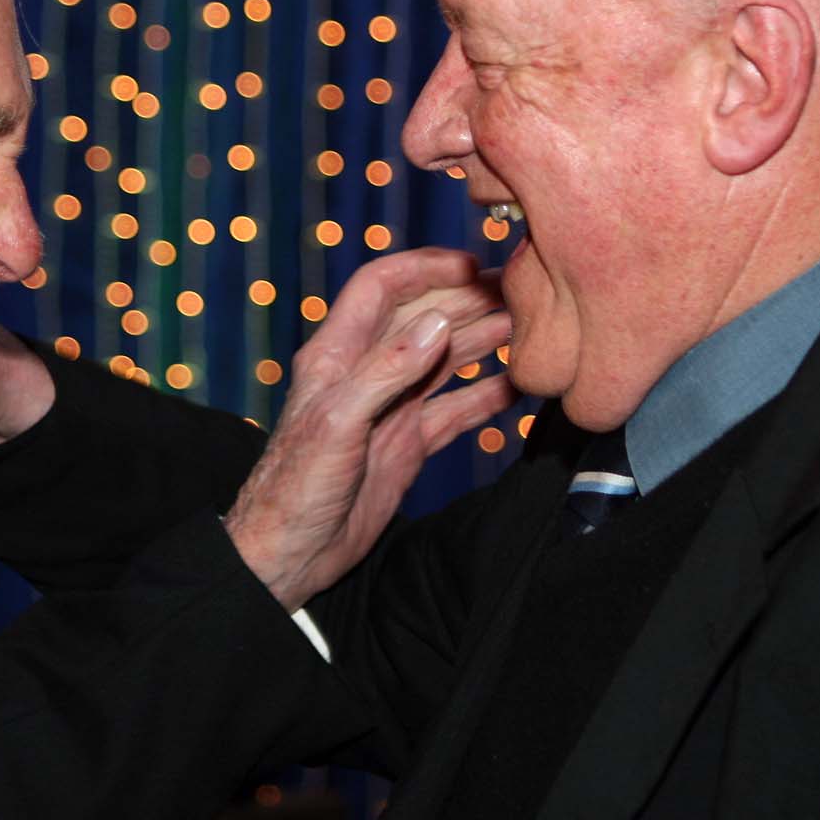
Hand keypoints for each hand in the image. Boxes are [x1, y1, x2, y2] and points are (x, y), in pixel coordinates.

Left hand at [224, 248, 514, 611]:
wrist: (289, 555)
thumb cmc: (295, 487)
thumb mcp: (337, 423)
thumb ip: (386, 371)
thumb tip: (438, 323)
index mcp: (336, 355)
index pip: (381, 288)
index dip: (424, 269)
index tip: (472, 265)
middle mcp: (365, 373)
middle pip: (422, 319)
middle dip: (467, 301)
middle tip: (519, 294)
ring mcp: (389, 409)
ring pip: (443, 361)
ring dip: (483, 342)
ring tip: (530, 329)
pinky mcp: (407, 445)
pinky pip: (454, 411)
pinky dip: (486, 396)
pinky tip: (519, 387)